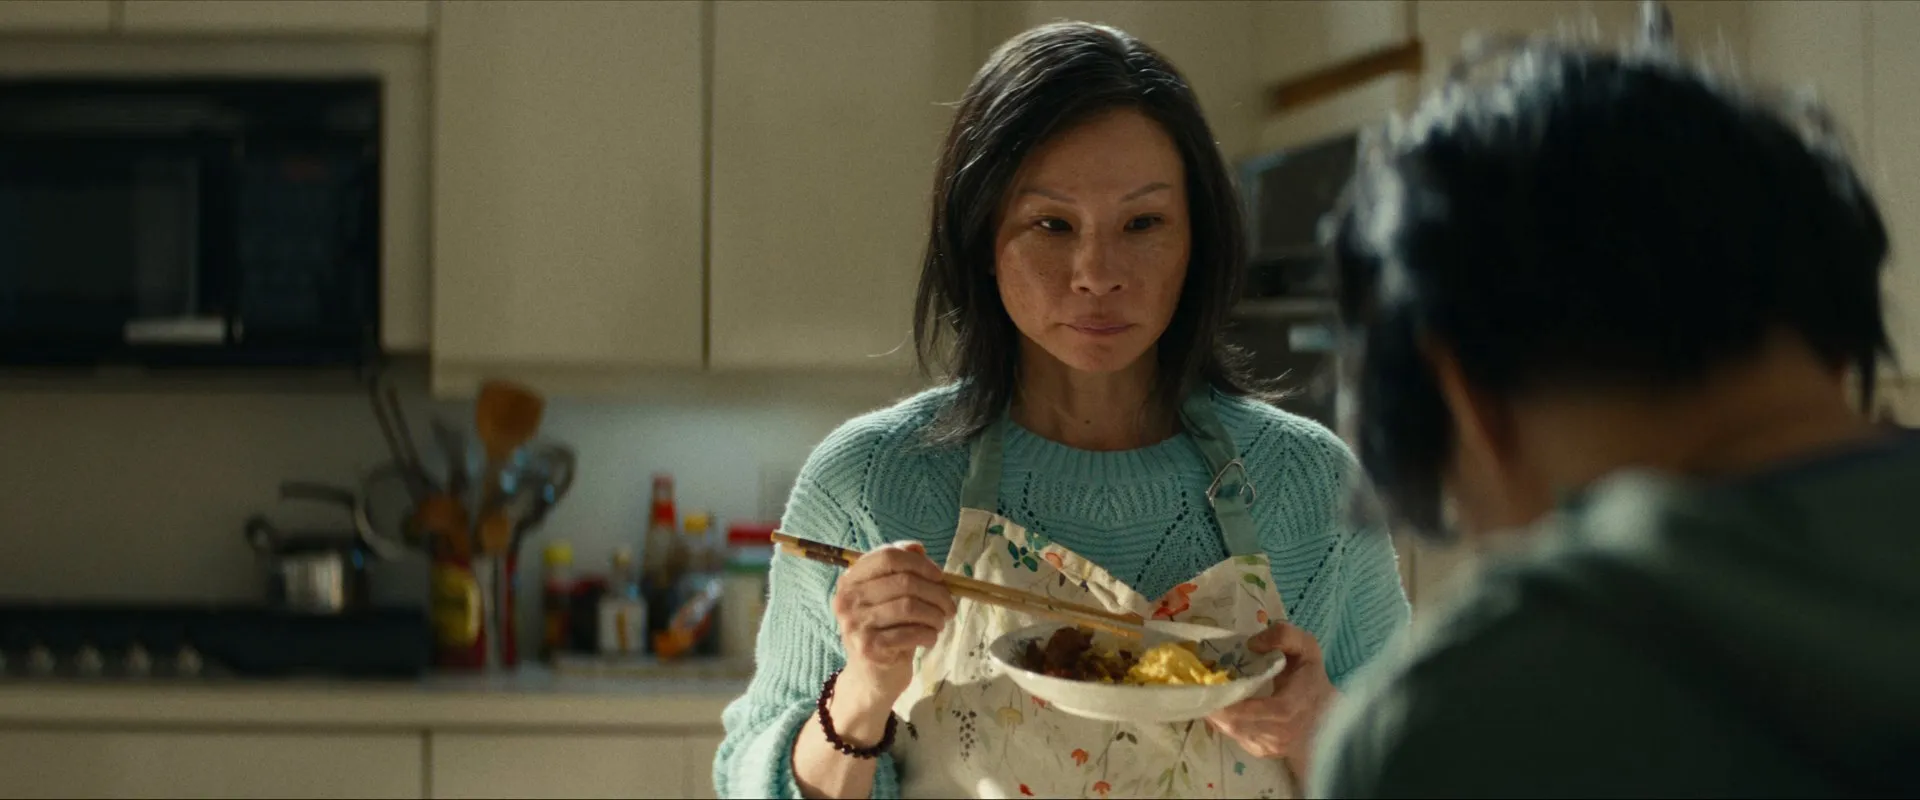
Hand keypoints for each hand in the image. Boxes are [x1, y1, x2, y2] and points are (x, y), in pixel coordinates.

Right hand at [829, 541, 955, 728]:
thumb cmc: (885, 630)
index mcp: (850, 580)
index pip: (887, 556)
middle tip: (949, 605)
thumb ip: (899, 570)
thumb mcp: (887, 597)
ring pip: (910, 606)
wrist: (871, 677)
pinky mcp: (869, 648)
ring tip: (941, 622)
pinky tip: (930, 638)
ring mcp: (855, 624)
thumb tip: (918, 547)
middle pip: (904, 581)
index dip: (919, 562)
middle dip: (936, 592)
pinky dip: (928, 634)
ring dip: (935, 614)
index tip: (939, 576)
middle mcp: (847, 600)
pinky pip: (910, 632)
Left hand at [1207, 622, 1337, 768]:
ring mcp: (1270, 747)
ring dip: (1215, 714)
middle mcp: (1280, 733)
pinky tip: (1220, 706)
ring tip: (1204, 694)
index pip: (1257, 711)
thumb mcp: (1305, 647)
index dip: (1230, 704)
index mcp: (1291, 707)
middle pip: (1236, 724)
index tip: (1208, 688)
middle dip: (1214, 706)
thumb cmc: (1311, 678)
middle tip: (1197, 687)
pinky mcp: (1262, 752)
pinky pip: (1235, 737)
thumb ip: (1283, 636)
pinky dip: (1223, 722)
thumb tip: (1252, 644)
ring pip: (1232, 732)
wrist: (1327, 713)